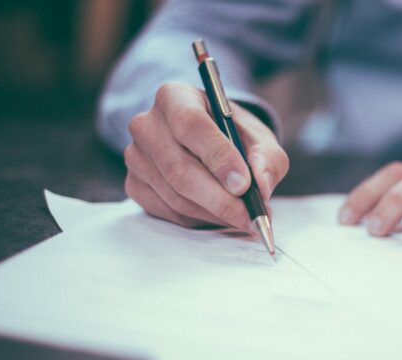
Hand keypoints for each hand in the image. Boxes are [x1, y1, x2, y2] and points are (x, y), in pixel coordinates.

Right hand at [124, 82, 288, 229]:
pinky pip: (168, 211)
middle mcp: (147, 124)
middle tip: (250, 216)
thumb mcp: (259, 138)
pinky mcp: (134, 184)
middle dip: (220, 199)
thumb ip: (267, 159)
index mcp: (175, 97)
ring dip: (214, 213)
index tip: (244, 185)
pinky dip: (199, 219)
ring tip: (243, 217)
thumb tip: (261, 186)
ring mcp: (136, 156)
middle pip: (180, 169)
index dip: (218, 157)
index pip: (191, 125)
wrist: (210, 143)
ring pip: (175, 195)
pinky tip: (219, 215)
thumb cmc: (234, 136)